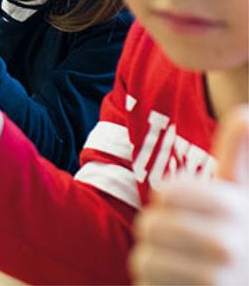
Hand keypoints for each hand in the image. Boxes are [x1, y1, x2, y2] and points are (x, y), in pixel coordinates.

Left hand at [130, 105, 248, 284]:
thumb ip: (240, 154)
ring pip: (143, 260)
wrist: (242, 285)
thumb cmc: (241, 239)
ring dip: (152, 264)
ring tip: (178, 266)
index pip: (167, 193)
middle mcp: (228, 246)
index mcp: (237, 210)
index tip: (183, 207)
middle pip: (149, 226)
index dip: (167, 199)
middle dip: (155, 233)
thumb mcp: (244, 195)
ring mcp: (216, 281)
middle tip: (178, 242)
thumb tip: (246, 112)